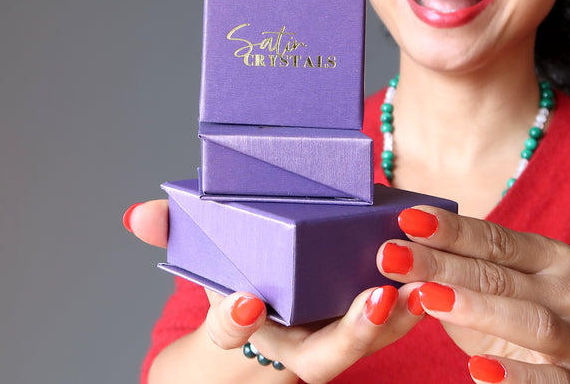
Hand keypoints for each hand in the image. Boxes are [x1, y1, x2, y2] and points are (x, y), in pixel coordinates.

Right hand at [123, 200, 424, 382]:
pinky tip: (433, 272)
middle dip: (349, 332)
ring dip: (395, 318)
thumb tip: (137, 215)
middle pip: (319, 355)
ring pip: (364, 344)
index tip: (244, 299)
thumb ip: (173, 231)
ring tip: (421, 284)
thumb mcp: (199, 258)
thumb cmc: (231, 287)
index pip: (231, 329)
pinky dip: (409, 303)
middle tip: (375, 300)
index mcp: (243, 324)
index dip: (234, 318)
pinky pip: (386, 325)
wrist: (253, 330)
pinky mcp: (355, 328)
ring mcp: (325, 342)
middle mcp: (287, 345)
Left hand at [379, 206, 569, 382]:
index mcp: (550, 257)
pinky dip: (513, 376)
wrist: (554, 379)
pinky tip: (476, 369)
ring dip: (475, 308)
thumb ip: (451, 266)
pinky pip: (548, 381)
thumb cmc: (505, 322)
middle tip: (391, 256)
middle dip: (441, 265)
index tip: (407, 219)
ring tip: (426, 298)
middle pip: (500, 276)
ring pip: (531, 319)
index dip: (450, 229)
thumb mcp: (480, 290)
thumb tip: (393, 244)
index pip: (495, 238)